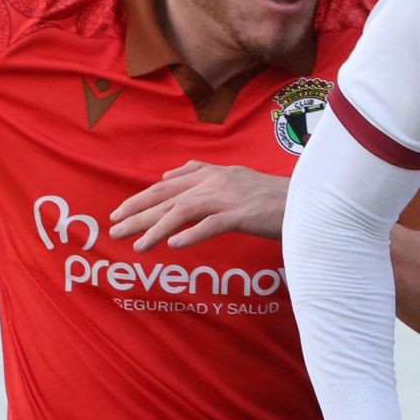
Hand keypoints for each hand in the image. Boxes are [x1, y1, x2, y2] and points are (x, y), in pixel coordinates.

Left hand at [109, 161, 284, 250]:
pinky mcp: (244, 214)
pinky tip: (174, 245)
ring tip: (138, 245)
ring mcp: (229, 197)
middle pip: (168, 197)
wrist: (305, 199)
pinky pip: (212, 225)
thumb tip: (170, 175)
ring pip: (184, 211)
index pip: (167, 186)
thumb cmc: (269, 195)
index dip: (140, 199)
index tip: (119, 213)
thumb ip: (201, 174)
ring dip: (157, 228)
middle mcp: (216, 182)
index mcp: (212, 174)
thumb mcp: (233, 177)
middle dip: (138, 214)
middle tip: (114, 230)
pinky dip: (192, 234)